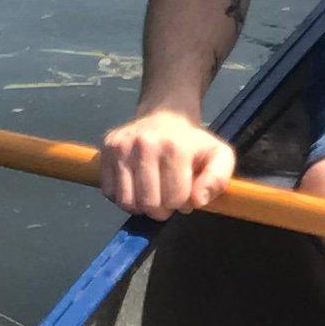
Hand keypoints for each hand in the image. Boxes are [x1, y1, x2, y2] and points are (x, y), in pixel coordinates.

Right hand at [98, 107, 236, 218]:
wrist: (166, 116)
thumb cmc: (193, 143)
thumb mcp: (219, 156)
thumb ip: (217, 179)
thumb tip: (198, 200)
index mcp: (174, 147)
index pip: (174, 200)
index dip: (183, 203)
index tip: (185, 191)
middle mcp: (144, 144)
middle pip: (149, 204)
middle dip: (161, 209)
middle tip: (167, 196)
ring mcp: (121, 147)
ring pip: (126, 202)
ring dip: (141, 206)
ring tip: (152, 193)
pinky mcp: (106, 151)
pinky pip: (109, 193)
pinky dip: (123, 197)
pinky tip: (135, 186)